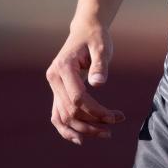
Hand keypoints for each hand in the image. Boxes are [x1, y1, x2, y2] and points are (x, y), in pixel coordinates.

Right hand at [45, 18, 124, 144]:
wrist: (85, 29)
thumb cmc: (96, 37)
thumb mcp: (102, 46)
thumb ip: (100, 64)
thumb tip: (98, 84)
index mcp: (63, 67)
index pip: (77, 98)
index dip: (96, 111)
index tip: (115, 116)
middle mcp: (53, 78)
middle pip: (69, 110)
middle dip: (92, 122)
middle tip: (114, 124)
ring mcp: (53, 86)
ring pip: (62, 117)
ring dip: (82, 129)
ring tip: (104, 134)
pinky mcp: (57, 90)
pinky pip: (57, 114)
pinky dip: (67, 129)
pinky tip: (81, 138)